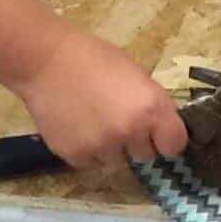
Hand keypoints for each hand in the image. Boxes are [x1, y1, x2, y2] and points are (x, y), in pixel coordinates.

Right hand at [13, 27, 188, 169]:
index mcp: (151, 108)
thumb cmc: (94, 58)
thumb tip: (159, 127)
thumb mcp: (136, 74)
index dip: (167, 140)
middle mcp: (130, 132)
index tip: (158, 135)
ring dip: (110, 148)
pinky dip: (87, 151)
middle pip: (145, 155)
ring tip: (93, 122)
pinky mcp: (76, 156)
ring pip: (117, 161)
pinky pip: (90, 163)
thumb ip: (151, 104)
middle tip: (118, 121)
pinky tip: (77, 127)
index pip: (175, 145)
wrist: (46, 60)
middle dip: (136, 142)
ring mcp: (102, 147)